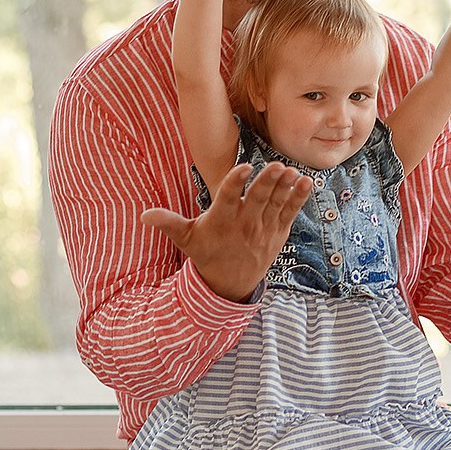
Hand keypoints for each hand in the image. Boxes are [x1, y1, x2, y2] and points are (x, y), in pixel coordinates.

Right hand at [142, 161, 314, 302]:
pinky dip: (299, 198)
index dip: (236, 182)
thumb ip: (168, 223)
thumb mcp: (186, 239)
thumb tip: (144, 216)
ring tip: (292, 170)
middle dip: (268, 182)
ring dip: (286, 187)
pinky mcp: (278, 232)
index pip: (229, 198)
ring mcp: (264, 228)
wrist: (230, 284)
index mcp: (222, 221)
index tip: (244, 167)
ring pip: (276, 204)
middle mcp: (245, 224)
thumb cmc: (206, 254)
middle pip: (258, 199)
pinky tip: (307, 181)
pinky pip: (291, 212)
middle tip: (276, 165)